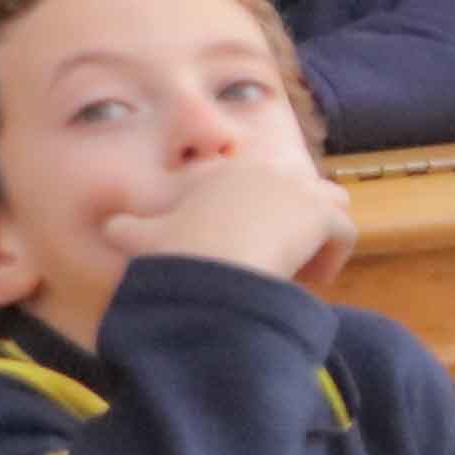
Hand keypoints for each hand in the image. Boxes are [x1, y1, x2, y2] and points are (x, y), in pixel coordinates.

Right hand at [136, 135, 355, 292]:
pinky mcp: (322, 212)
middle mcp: (264, 172)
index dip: (258, 216)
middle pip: (299, 190)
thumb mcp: (143, 238)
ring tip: (300, 270)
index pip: (257, 184)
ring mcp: (297, 188)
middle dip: (296, 222)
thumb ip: (128, 229)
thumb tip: (110, 228)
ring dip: (320, 235)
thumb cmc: (174, 250)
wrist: (206, 261)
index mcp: (224, 173)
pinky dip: (332, 259)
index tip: (247, 249)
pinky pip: (343, 233)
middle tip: (278, 261)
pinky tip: (309, 282)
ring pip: (330, 203)